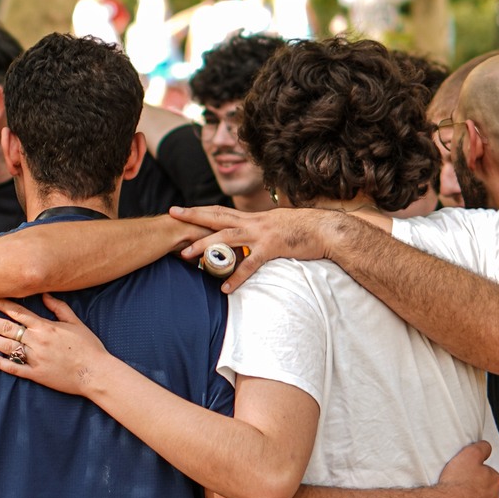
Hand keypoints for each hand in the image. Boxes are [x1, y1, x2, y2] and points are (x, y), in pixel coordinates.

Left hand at [0, 295, 111, 396]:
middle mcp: (36, 341)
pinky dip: (0, 362)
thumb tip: (45, 294)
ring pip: (6, 347)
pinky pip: (14, 368)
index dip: (1, 305)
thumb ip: (58, 307)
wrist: (95, 372)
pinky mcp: (36, 374)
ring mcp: (34, 358)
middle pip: (6, 328)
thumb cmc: (88, 346)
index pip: (17, 312)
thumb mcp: (75, 322)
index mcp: (45, 327)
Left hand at [170, 205, 350, 291]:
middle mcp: (253, 222)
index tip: (179, 209)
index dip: (199, 210)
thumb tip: (245, 238)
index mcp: (253, 218)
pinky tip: (225, 288)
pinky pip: (250, 264)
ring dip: (204, 246)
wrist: (327, 231)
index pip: (220, 211)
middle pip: (217, 217)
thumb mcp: (275, 227)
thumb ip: (258, 232)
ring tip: (185, 256)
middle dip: (193, 216)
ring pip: (226, 238)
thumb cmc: (302, 231)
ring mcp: (262, 234)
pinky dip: (237, 276)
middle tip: (171, 215)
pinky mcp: (273, 248)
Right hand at [433, 441, 498, 497]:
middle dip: (473, 489)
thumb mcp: (469, 454)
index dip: (475, 473)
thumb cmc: (456, 483)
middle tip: (457, 486)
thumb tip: (486, 446)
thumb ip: (481, 448)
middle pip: (484, 492)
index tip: (464, 474)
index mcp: (495, 482)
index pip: (488, 474)